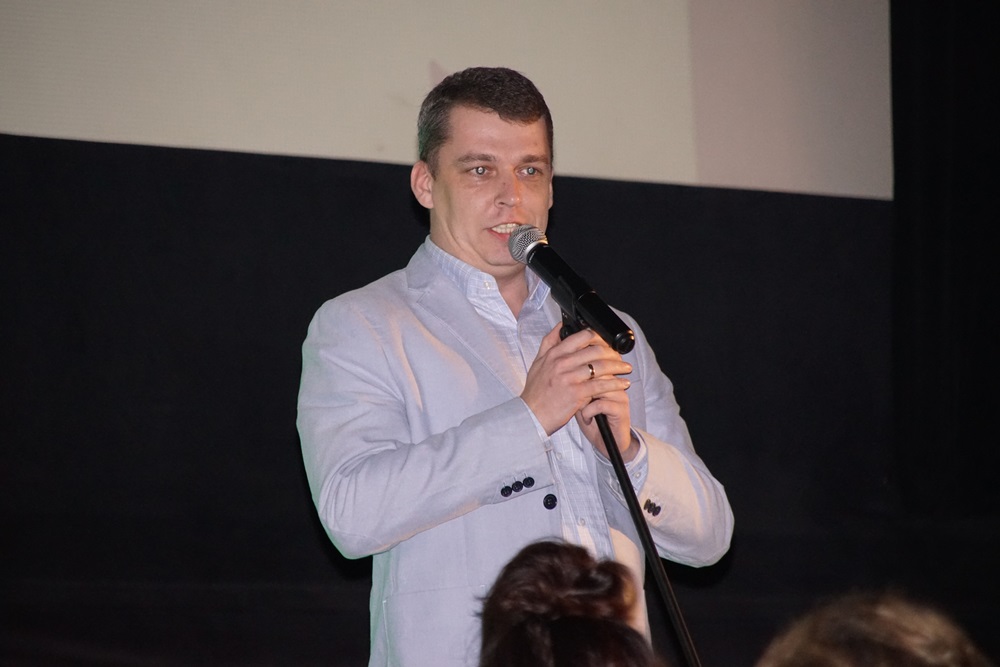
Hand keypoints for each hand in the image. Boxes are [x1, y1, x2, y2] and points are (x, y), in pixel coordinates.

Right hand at [521, 325, 632, 456]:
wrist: (531, 416)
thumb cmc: (536, 392)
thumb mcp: (538, 362)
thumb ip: (549, 342)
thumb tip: (560, 325)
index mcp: (553, 354)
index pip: (581, 336)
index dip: (599, 337)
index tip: (607, 341)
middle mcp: (561, 363)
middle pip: (595, 350)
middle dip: (612, 352)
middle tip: (620, 356)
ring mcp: (569, 378)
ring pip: (600, 367)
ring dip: (617, 366)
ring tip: (626, 368)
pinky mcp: (576, 394)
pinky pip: (601, 385)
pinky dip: (615, 384)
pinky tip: (623, 384)